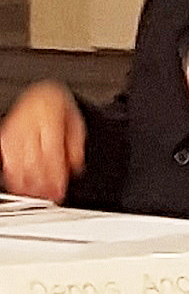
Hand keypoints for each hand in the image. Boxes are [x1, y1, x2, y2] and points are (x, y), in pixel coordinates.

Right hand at [0, 81, 86, 201]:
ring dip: (28, 184)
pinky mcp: (4, 138)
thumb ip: (77, 146)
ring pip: (17, 164)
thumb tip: (75, 167)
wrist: (41, 96)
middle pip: (34, 161)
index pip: (52, 153)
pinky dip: (14, 176)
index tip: (60, 190)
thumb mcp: (77, 123)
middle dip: (42, 183)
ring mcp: (13, 132)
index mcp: (49, 119)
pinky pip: (7, 161)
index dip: (55, 175)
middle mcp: (28, 125)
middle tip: (51, 197)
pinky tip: (22, 187)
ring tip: (38, 196)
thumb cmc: (60, 111)